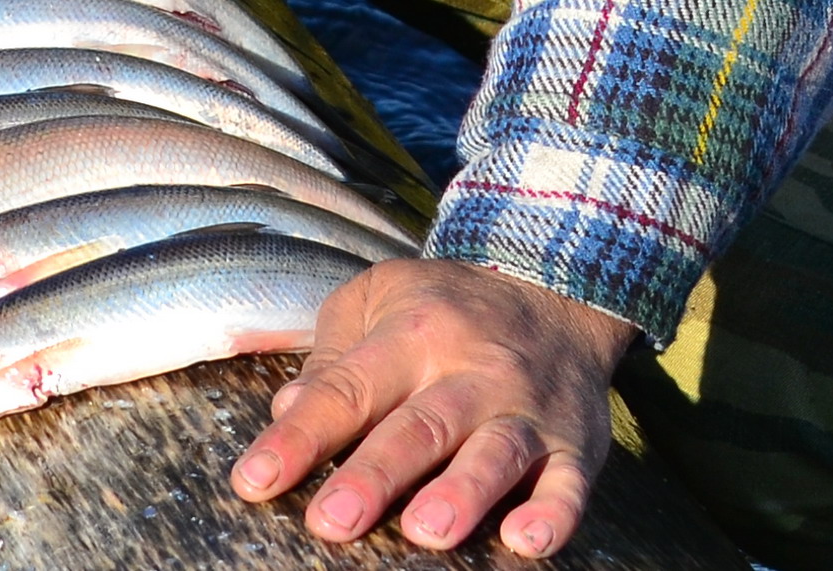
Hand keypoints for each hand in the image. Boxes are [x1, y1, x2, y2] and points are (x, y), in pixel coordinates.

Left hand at [229, 258, 635, 556]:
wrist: (559, 290)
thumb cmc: (447, 310)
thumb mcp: (381, 298)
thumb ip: (332, 356)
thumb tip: (288, 413)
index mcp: (414, 333)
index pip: (349, 388)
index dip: (302, 437)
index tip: (256, 480)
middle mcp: (472, 371)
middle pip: (421, 426)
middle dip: (375, 476)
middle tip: (332, 522)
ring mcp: (527, 410)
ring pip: (495, 452)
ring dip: (463, 494)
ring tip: (426, 531)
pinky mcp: (576, 445)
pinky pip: (569, 484)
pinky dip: (554, 514)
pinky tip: (527, 541)